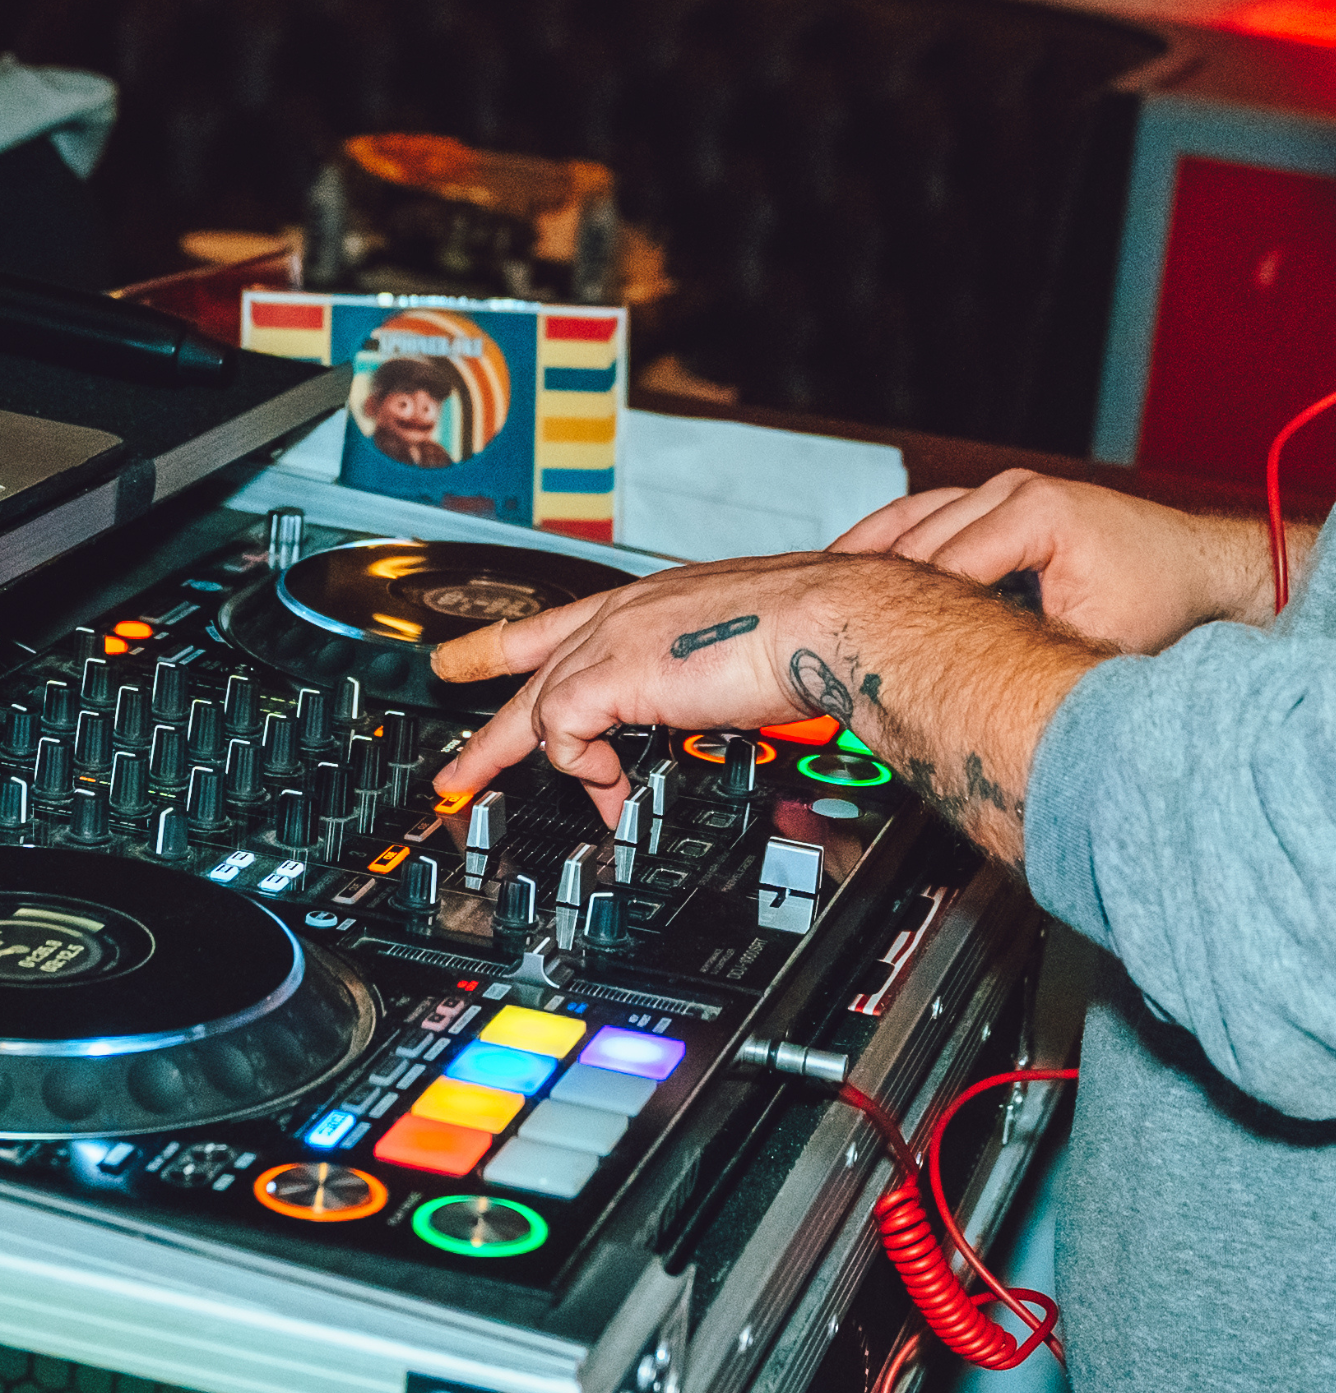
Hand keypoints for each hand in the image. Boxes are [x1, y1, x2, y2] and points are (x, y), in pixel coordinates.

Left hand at [430, 550, 1099, 865]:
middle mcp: (632, 610)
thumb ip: (720, 679)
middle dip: (482, 668)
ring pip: (532, 697)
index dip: (545, 640)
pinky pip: (563, 734)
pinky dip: (580, 771)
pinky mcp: (610, 675)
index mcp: (666, 600)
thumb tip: (722, 713)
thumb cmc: (821, 630)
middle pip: (534, 647)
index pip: (586, 616)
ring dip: (502, 748)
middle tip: (444, 677)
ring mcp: (616, 639)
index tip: (518, 653)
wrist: (835, 621)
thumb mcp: (754, 653)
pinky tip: (605, 792)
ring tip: (470, 782)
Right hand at [830, 471, 1270, 650]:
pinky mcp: (1000, 505)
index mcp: (1034, 513)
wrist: (1206, 574)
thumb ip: (1030, 663)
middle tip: (815, 631)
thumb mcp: (1096, 647)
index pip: (941, 570)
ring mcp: (1003, 492)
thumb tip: (972, 697)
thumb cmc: (1166, 603)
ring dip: (864, 563)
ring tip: (812, 600)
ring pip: (908, 524)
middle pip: (913, 545)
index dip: (898, 620)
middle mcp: (1011, 491)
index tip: (856, 654)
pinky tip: (853, 574)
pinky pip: (925, 520)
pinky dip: (888, 547)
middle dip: (868, 591)